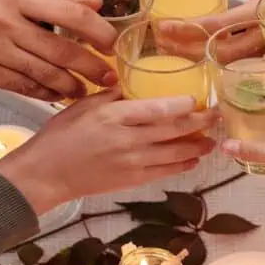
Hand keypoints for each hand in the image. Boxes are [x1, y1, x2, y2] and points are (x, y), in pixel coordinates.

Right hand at [0, 0, 118, 100]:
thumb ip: (45, 1)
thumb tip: (92, 4)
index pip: (67, 12)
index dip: (97, 30)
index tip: (112, 43)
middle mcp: (3, 22)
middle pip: (61, 49)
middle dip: (91, 67)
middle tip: (110, 78)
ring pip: (45, 73)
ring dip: (70, 86)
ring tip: (85, 93)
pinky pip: (24, 87)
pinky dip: (44, 94)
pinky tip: (57, 97)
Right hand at [0, 90, 217, 212]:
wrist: (46, 174)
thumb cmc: (60, 136)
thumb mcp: (83, 106)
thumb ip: (111, 96)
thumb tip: (133, 84)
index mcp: (115, 116)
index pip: (158, 109)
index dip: (183, 105)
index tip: (198, 99)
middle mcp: (128, 139)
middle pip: (173, 130)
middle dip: (199, 123)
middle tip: (217, 116)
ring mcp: (132, 162)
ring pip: (174, 153)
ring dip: (197, 147)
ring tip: (212, 141)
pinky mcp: (131, 180)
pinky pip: (164, 172)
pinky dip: (181, 166)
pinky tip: (192, 160)